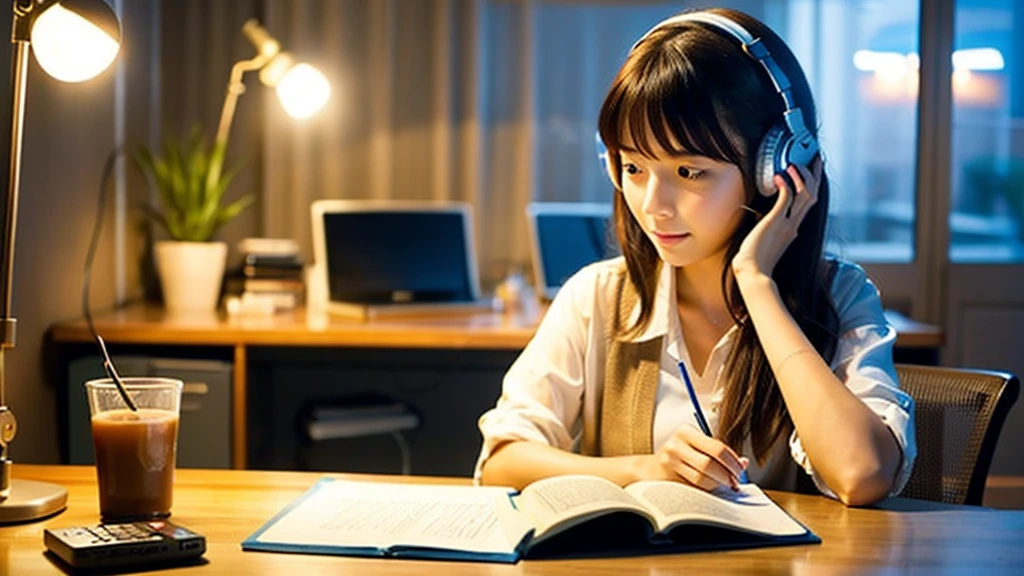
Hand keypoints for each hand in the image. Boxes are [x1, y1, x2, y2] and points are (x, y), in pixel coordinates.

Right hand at [635, 425, 748, 491]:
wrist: (650, 470)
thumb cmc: (679, 459)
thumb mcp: (697, 449)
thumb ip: (718, 454)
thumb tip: (744, 463)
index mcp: (686, 432)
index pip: (717, 447)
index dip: (732, 462)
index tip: (740, 471)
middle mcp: (676, 444)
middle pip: (709, 463)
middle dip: (726, 476)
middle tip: (734, 483)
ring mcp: (669, 461)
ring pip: (701, 478)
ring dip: (717, 485)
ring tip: (722, 486)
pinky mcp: (666, 477)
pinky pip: (692, 488)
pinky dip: (706, 491)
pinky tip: (711, 491)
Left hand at [731, 157, 822, 281]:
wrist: (753, 273)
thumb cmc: (754, 259)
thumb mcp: (766, 240)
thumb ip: (770, 229)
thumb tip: (764, 219)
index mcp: (793, 229)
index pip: (808, 203)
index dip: (813, 186)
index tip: (814, 172)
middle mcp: (794, 225)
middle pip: (813, 195)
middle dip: (815, 176)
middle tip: (815, 159)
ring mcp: (787, 223)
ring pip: (805, 195)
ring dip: (800, 177)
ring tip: (792, 165)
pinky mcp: (775, 222)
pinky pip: (785, 198)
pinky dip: (785, 185)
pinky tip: (779, 177)